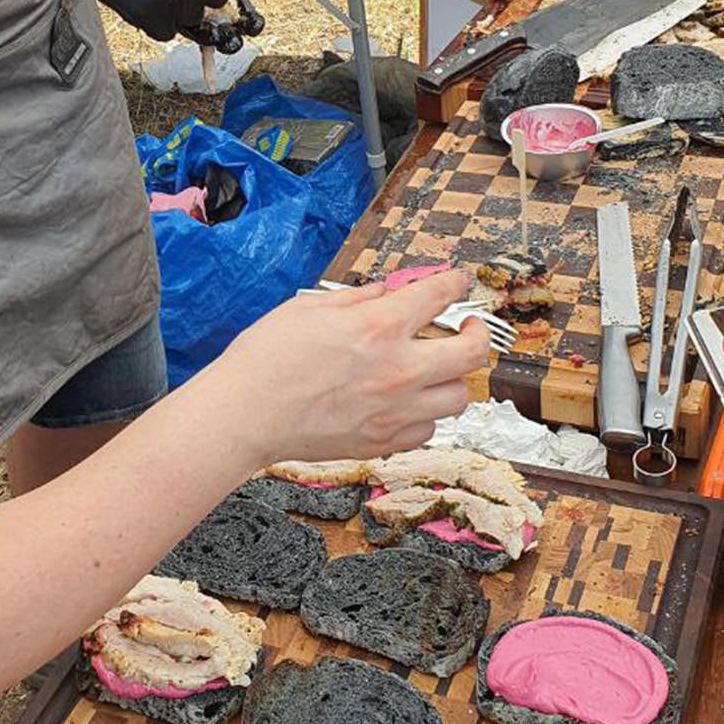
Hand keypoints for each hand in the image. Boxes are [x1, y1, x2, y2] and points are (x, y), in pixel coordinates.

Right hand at [211, 269, 487, 464]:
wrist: (245, 413)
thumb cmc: (267, 356)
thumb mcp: (310, 306)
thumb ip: (358, 298)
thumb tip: (387, 292)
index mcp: (378, 326)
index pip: (439, 294)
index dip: (455, 281)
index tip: (458, 280)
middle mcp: (397, 369)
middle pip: (471, 352)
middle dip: (478, 333)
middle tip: (468, 328)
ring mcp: (394, 411)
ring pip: (458, 397)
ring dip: (452, 378)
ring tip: (435, 370)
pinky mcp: (383, 442)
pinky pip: (429, 430)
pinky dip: (426, 414)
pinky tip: (407, 402)